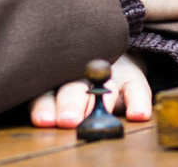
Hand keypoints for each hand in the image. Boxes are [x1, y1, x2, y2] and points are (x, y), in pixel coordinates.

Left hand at [29, 53, 150, 127]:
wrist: (111, 56)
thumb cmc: (75, 79)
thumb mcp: (58, 88)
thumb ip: (47, 103)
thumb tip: (39, 121)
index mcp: (57, 79)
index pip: (47, 94)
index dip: (44, 107)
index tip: (43, 120)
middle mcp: (82, 75)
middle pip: (75, 88)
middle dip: (71, 104)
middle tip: (69, 120)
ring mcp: (109, 76)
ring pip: (104, 89)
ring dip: (103, 102)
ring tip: (102, 117)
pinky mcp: (132, 79)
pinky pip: (137, 89)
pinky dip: (138, 102)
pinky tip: (138, 115)